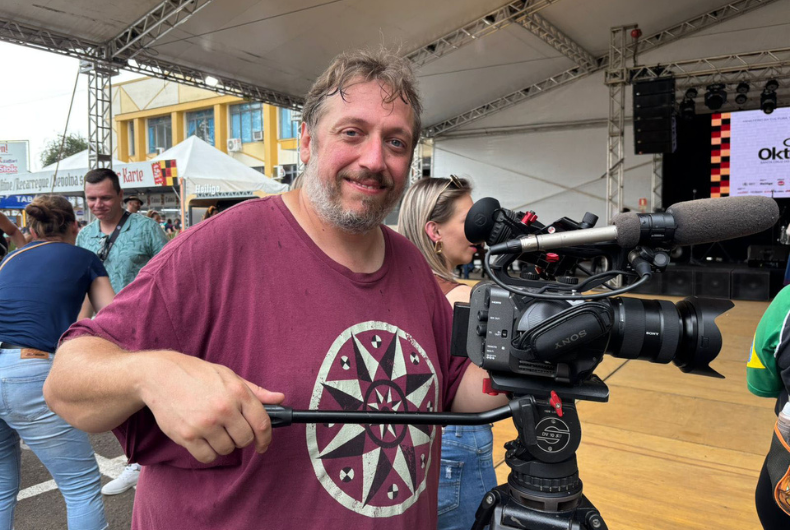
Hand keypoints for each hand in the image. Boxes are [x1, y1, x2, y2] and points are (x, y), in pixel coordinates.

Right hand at [141, 351, 284, 463]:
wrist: (161, 376)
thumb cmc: (196, 374)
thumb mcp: (228, 376)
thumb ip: (255, 391)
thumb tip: (280, 399)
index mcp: (238, 392)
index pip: (262, 423)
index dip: (266, 438)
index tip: (263, 444)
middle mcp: (224, 409)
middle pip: (245, 439)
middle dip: (242, 439)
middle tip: (233, 431)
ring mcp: (205, 424)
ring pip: (227, 449)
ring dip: (224, 445)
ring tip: (215, 431)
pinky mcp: (187, 436)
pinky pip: (207, 456)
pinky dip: (208, 452)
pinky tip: (204, 440)